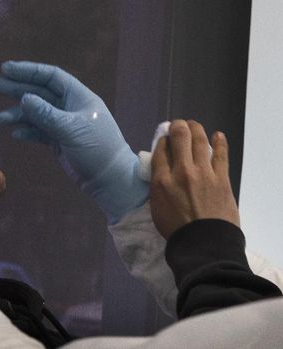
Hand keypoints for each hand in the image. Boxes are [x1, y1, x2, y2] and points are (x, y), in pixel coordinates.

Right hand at [0, 61, 147, 223]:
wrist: (109, 179)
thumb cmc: (97, 148)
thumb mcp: (71, 129)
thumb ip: (46, 114)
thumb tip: (24, 98)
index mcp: (78, 96)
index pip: (50, 77)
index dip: (28, 71)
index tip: (6, 69)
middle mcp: (69, 107)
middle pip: (39, 92)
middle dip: (16, 89)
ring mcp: (63, 124)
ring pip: (36, 113)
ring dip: (17, 114)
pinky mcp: (58, 141)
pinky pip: (38, 131)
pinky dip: (27, 131)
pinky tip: (15, 133)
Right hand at [150, 120, 239, 238]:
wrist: (203, 242)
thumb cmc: (176, 229)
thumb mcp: (156, 207)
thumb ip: (158, 186)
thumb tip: (161, 173)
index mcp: (161, 180)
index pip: (161, 150)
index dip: (162, 140)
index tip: (164, 139)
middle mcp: (181, 171)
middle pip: (180, 137)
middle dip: (178, 126)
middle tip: (178, 124)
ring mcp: (203, 173)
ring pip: (200, 141)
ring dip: (196, 128)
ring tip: (193, 125)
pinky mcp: (221, 178)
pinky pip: (221, 155)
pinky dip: (220, 142)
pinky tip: (218, 135)